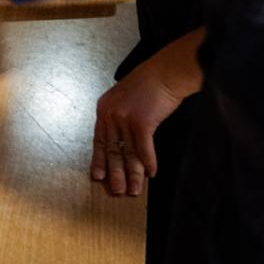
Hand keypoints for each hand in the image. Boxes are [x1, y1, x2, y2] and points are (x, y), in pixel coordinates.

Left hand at [90, 47, 196, 196]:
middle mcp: (111, 114)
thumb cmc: (149, 84)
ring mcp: (125, 118)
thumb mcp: (125, 99)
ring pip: (129, 153)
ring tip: (135, 190)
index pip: (100, 140)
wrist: (165, 72)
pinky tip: (152, 173)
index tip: (98, 176)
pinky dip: (149, 162)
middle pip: (113, 150)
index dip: (100, 160)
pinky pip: (144, 149)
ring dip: (134, 174)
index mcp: (104, 109)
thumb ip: (120, 118)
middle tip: (117, 191)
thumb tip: (123, 142)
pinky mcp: (141, 122)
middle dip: (116, 173)